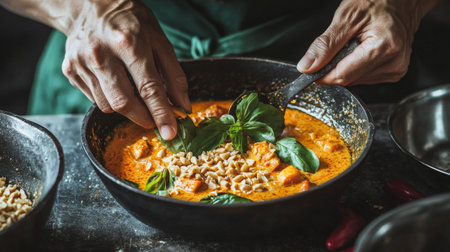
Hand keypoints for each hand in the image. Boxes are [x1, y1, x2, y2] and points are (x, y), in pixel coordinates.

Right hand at [61, 0, 190, 139]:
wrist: (90, 4)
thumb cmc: (131, 22)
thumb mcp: (160, 40)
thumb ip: (174, 75)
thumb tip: (183, 106)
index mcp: (128, 43)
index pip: (149, 87)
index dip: (161, 113)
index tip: (170, 133)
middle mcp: (101, 54)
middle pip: (124, 102)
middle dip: (143, 117)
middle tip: (153, 120)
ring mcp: (81, 63)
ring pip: (108, 105)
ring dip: (126, 107)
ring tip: (132, 91)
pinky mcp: (70, 70)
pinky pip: (94, 99)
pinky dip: (110, 98)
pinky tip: (115, 82)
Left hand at [297, 0, 441, 85]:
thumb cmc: (378, 1)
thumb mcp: (346, 17)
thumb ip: (326, 45)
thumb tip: (308, 66)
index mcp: (384, 47)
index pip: (343, 75)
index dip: (322, 74)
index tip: (310, 70)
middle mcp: (393, 62)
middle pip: (349, 79)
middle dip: (335, 67)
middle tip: (337, 47)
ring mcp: (396, 68)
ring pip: (356, 80)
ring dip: (346, 67)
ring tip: (354, 44)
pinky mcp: (394, 71)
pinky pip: (365, 77)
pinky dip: (356, 67)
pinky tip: (361, 51)